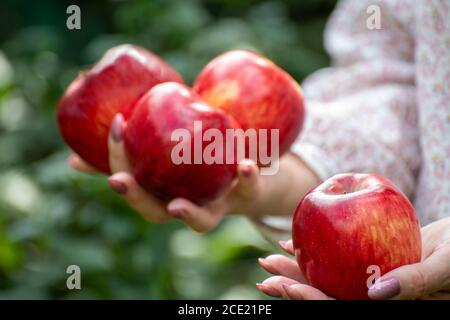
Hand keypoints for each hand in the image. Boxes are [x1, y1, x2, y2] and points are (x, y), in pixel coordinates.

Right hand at [68, 114, 264, 231]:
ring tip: (176, 205)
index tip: (117, 125)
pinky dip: (247, 178)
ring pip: (202, 221)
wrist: (248, 176)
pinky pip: (249, 189)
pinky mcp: (248, 194)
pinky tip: (244, 163)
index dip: (119, 161)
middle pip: (157, 214)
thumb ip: (129, 154)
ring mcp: (218, 206)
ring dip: (188, 214)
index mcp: (164, 196)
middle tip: (118, 180)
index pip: (133, 186)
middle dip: (136, 198)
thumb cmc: (195, 166)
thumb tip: (73, 161)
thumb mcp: (164, 155)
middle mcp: (187, 207)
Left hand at [256, 218, 449, 298]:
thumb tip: (376, 293)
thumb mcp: (446, 265)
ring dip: (297, 269)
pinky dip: (316, 251)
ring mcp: (368, 277)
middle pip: (326, 293)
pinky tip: (294, 241)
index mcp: (389, 304)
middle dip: (293, 287)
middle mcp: (373, 294)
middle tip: (266, 275)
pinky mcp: (367, 259)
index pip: (341, 306)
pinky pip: (337, 257)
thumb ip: (417, 281)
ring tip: (270, 258)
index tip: (286, 286)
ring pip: (327, 275)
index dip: (311, 301)